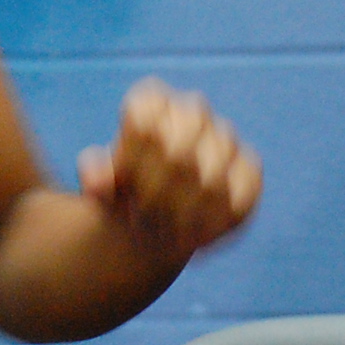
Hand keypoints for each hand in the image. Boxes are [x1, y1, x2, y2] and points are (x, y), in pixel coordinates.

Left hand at [79, 79, 261, 263]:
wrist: (155, 205)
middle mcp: (192, 110)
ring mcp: (225, 137)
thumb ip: (96, 176)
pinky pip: (243, 197)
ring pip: (212, 181)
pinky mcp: (249, 170)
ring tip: (163, 238)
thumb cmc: (125, 186)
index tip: (121, 190)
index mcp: (151, 100)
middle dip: (157, 197)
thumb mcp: (101, 181)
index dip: (131, 163)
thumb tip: (95, 181)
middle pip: (179, 156)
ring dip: (185, 218)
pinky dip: (218, 225)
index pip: (143, 123)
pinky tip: (196, 244)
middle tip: (140, 220)